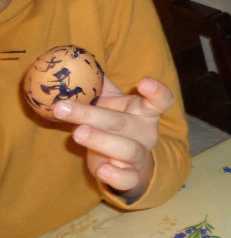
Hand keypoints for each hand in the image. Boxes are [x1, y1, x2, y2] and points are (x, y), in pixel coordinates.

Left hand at [52, 76, 172, 200]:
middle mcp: (146, 132)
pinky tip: (101, 169)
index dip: (156, 91)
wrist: (130, 164)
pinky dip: (115, 175)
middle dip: (92, 114)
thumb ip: (99, 87)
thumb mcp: (113, 105)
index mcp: (145, 111)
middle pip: (124, 122)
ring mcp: (140, 155)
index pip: (160, 100)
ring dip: (100, 140)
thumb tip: (76, 60)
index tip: (143, 82)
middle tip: (62, 107)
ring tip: (77, 132)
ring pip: (127, 149)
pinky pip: (127, 177)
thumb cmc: (118, 126)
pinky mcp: (131, 175)